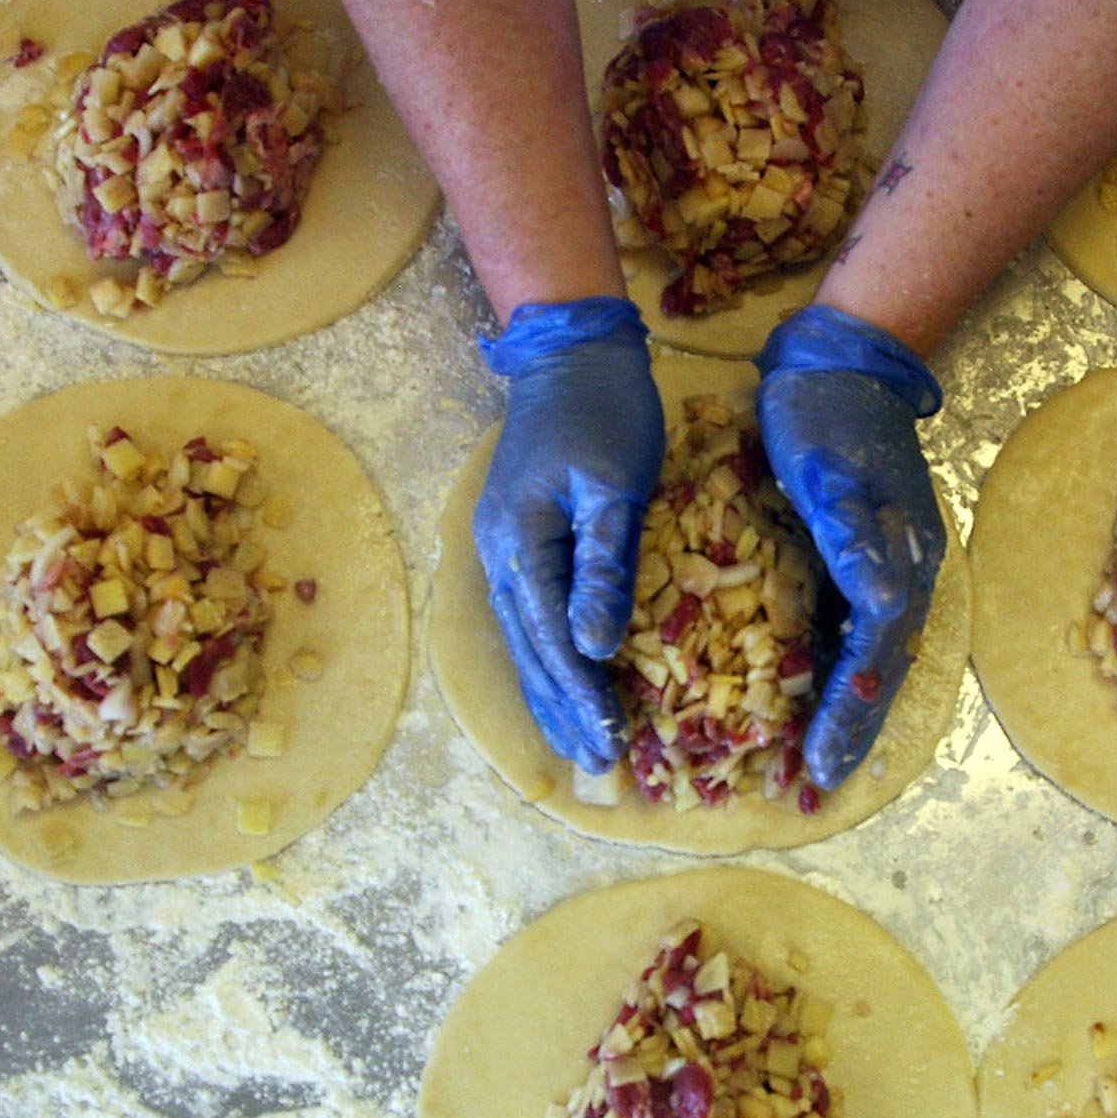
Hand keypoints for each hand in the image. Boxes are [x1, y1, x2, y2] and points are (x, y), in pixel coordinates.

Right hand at [475, 298, 665, 773]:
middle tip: (597, 765)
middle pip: (529, 651)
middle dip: (562, 709)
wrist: (572, 352)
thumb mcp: (616, 484)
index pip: (552, 639)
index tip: (610, 742)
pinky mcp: (519, 540)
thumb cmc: (606, 410)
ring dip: (551, 692)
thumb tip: (595, 645)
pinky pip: (530, 615)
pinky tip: (565, 682)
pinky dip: (547, 657)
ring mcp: (503, 548)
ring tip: (578, 743)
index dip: (580, 694)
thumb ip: (604, 566)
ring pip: (524, 639)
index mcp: (522, 544)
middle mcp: (500, 556)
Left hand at [756, 304, 946, 790]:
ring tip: (814, 766)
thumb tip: (885, 605)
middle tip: (813, 789)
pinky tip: (807, 701)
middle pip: (880, 671)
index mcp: (899, 561)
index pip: (875, 655)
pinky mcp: (858, 561)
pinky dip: (833, 675)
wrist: (840, 363)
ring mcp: (884, 569)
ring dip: (845, 714)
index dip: (849, 712)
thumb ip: (854, 541)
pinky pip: (850, 633)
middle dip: (850, 733)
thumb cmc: (824, 416)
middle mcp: (901, 575)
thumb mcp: (831, 473)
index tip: (817, 761)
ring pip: (869, 659)